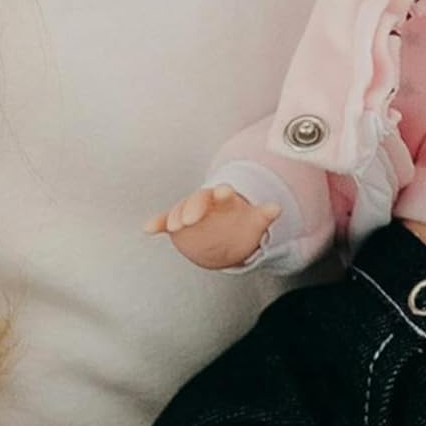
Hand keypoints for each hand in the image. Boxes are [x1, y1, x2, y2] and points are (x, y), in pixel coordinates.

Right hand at [144, 184, 279, 269]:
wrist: (228, 233)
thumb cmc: (242, 223)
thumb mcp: (255, 220)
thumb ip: (264, 214)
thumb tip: (277, 208)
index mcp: (226, 200)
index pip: (224, 193)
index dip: (223, 193)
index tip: (223, 192)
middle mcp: (206, 203)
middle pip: (198, 201)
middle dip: (193, 208)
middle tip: (189, 220)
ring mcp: (191, 213)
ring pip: (180, 211)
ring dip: (175, 217)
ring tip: (173, 226)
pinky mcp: (179, 225)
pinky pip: (165, 221)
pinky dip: (157, 223)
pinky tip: (148, 229)